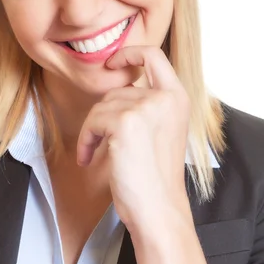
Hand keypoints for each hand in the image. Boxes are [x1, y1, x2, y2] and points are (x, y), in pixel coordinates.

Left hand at [76, 46, 191, 236]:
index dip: (130, 53)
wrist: (158, 209)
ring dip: (91, 131)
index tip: (113, 63)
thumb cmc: (155, 177)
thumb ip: (147, 105)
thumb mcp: (160, 130)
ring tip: (93, 154)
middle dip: (102, 115)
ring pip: (101, 106)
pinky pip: (93, 121)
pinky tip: (88, 159)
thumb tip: (118, 87)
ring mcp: (145, 108)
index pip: (154, 55)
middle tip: (97, 141)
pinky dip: (85, 140)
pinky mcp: (125, 123)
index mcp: (177, 98)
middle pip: (117, 91)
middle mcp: (165, 98)